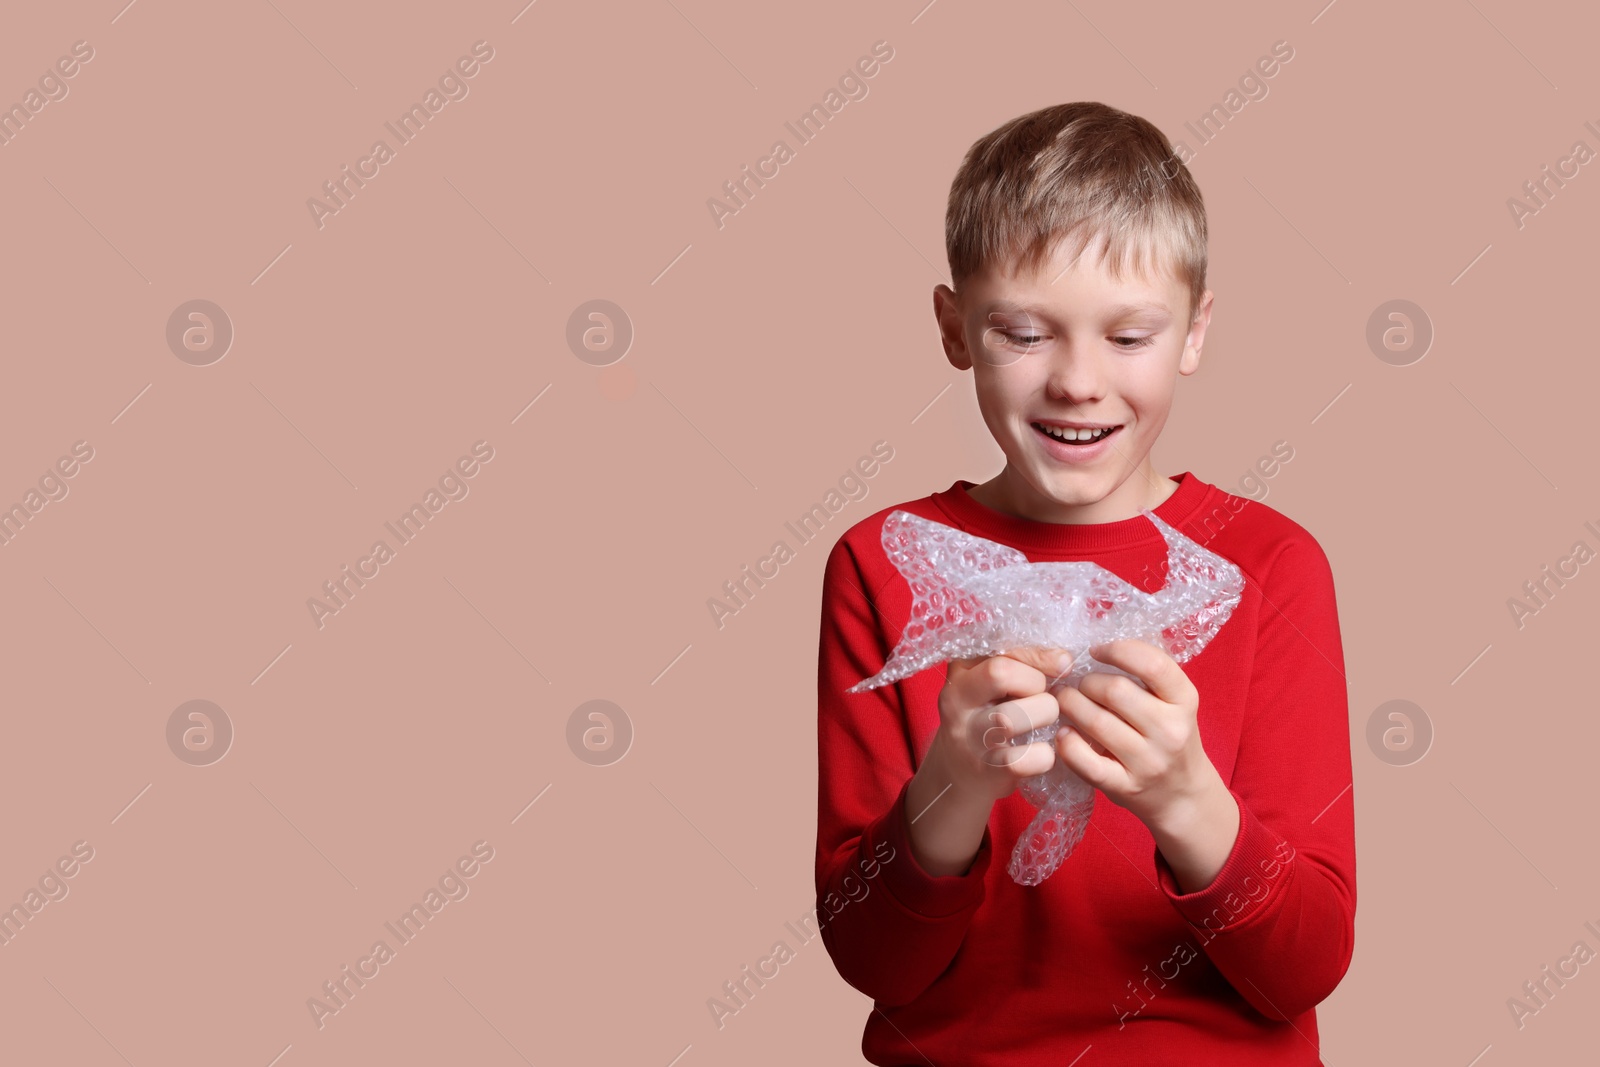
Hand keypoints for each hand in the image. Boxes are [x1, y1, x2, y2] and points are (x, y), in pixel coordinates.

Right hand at [933, 646, 1076, 803]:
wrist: (962, 772)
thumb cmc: (989, 716)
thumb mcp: (993, 683)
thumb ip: (1020, 663)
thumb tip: (1064, 659)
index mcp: (960, 670)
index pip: (999, 646)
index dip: (1038, 654)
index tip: (1062, 664)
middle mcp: (956, 700)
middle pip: (1000, 673)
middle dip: (1036, 683)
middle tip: (1042, 697)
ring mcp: (968, 736)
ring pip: (1010, 717)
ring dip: (1043, 716)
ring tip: (1043, 722)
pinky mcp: (986, 769)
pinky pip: (1026, 758)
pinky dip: (1045, 755)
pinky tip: (1042, 752)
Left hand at [1052, 638, 1223, 832]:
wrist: (1182, 795)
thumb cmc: (1169, 737)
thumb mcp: (1173, 703)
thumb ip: (1146, 676)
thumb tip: (1098, 646)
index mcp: (1185, 700)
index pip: (1152, 664)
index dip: (1117, 650)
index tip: (1096, 651)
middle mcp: (1171, 731)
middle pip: (1114, 690)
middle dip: (1085, 682)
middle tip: (1076, 684)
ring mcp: (1149, 762)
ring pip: (1096, 722)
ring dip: (1070, 706)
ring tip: (1065, 702)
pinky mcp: (1125, 787)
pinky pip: (1086, 762)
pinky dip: (1068, 744)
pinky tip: (1064, 733)